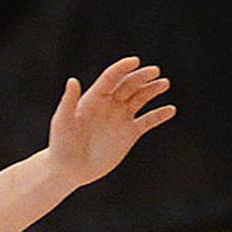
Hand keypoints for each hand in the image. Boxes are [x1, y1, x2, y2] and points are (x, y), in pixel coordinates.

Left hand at [47, 58, 175, 187]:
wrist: (68, 170)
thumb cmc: (61, 146)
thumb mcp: (63, 122)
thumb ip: (68, 101)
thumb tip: (72, 80)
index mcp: (94, 99)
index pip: (111, 78)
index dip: (123, 68)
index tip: (135, 61)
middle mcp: (110, 105)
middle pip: (129, 84)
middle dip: (142, 77)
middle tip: (154, 72)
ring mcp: (120, 118)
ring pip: (141, 98)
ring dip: (153, 90)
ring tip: (164, 84)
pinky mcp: (129, 133)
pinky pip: (148, 121)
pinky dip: (159, 115)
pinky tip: (170, 110)